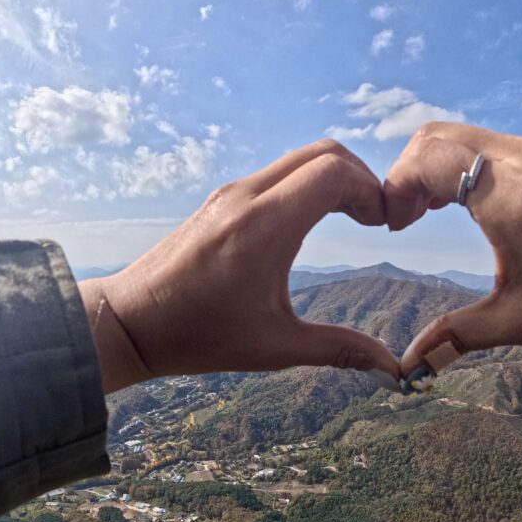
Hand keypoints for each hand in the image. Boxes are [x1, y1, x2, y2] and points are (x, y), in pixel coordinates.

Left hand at [79, 140, 400, 392]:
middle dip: (360, 178)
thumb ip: (339, 349)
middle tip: (374, 218)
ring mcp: (231, 193)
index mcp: (265, 226)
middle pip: (323, 153)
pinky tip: (313, 221)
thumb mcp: (275, 347)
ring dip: (333, 179)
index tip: (383, 226)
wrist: (130, 321)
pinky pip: (276, 174)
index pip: (335, 172)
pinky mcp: (221, 200)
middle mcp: (247, 197)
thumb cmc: (198, 335)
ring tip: (351, 218)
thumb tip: (390, 368)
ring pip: (298, 159)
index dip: (371, 191)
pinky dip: (306, 184)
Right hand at [383, 123, 521, 373]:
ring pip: (458, 133)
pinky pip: (484, 141)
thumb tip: (407, 366)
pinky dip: (457, 163)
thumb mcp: (520, 320)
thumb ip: (456, 335)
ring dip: (430, 166)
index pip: (428, 161)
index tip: (395, 227)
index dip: (396, 188)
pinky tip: (460, 203)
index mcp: (511, 198)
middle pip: (433, 137)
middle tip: (403, 219)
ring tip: (426, 213)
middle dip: (405, 174)